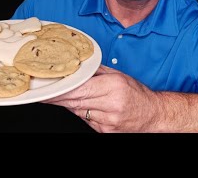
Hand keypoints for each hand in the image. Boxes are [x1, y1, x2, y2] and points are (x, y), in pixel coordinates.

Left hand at [42, 65, 160, 131]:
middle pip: (75, 102)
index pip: (80, 89)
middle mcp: (111, 105)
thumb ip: (97, 71)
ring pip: (79, 111)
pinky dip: (81, 112)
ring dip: (68, 104)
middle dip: (58, 98)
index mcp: (113, 87)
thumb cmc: (137, 94)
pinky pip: (86, 120)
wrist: (154, 115)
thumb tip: (77, 66)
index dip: (61, 90)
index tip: (48, 87)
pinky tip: (82, 106)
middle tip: (44, 93)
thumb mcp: (119, 76)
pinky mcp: (106, 132)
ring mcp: (108, 121)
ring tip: (60, 97)